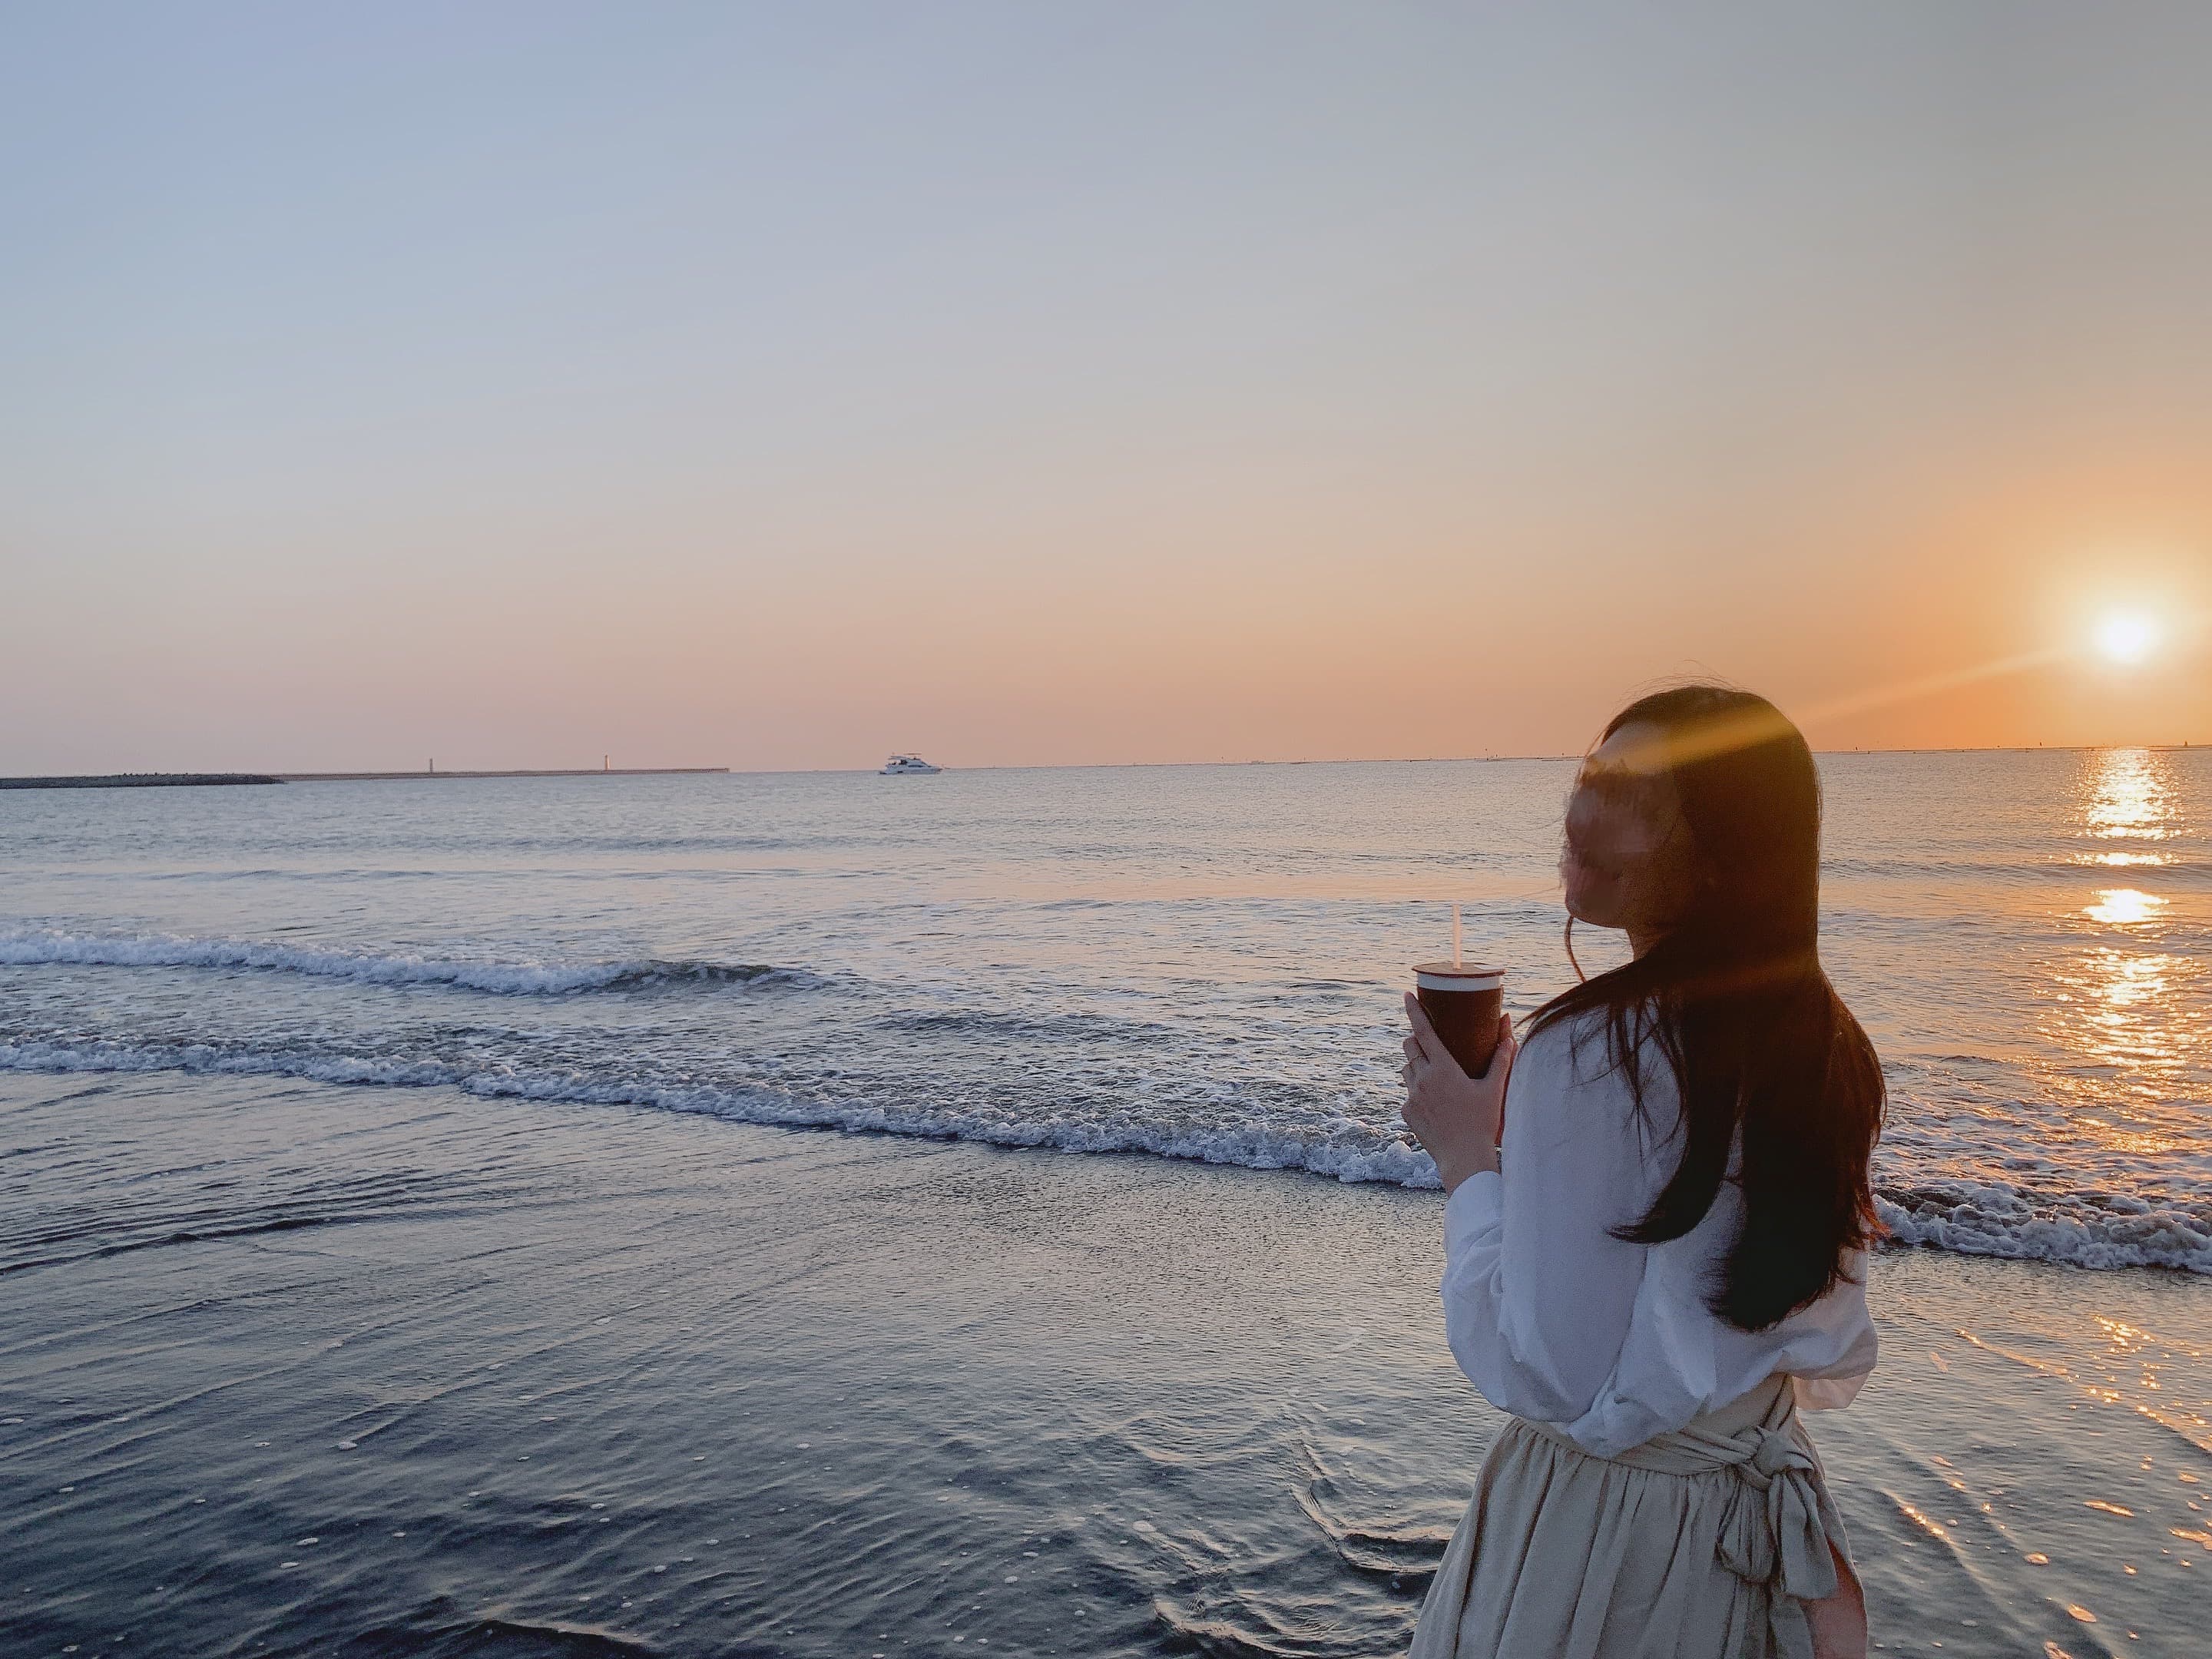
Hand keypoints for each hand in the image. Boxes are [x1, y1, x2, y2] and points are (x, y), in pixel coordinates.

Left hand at [1401, 993, 1516, 1192]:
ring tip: (1435, 1074)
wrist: (1464, 1158)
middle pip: (1409, 1046)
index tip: (1406, 994)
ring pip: (1406, 1069)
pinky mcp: (1406, 1111)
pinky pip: (1407, 1093)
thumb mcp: (1494, 1089)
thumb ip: (1501, 1058)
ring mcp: (1411, 1096)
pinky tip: (1435, 1102)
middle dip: (1415, 1038)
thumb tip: (1509, 1033)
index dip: (1413, 1010)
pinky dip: (1417, 1091)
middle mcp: (1422, 1079)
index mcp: (1443, 1069)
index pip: (1423, 1031)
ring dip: (1416, 1065)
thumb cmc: (1483, 1123)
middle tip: (1428, 1040)